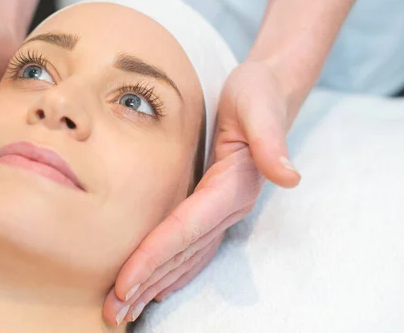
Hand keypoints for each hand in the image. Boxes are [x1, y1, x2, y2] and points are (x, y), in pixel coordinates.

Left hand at [102, 60, 302, 324]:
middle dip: (146, 283)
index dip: (155, 258)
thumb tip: (289, 175)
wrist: (267, 93)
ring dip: (154, 284)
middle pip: (181, 254)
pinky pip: (190, 247)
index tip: (125, 283)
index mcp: (233, 187)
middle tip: (114, 312)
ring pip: (184, 257)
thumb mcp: (261, 106)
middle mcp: (228, 207)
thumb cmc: (259, 95)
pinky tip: (156, 286)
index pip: (186, 230)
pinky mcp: (213, 207)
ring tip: (125, 309)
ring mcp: (222, 211)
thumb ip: (271, 138)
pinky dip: (172, 270)